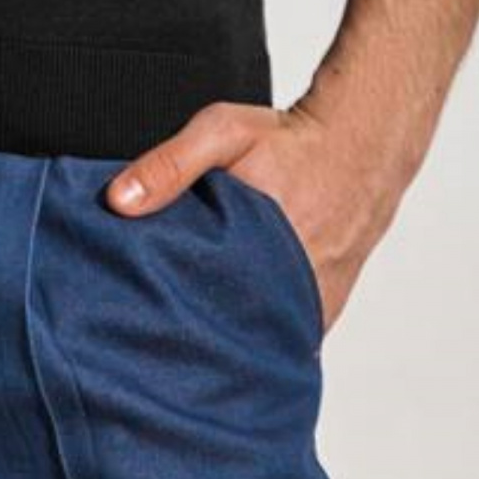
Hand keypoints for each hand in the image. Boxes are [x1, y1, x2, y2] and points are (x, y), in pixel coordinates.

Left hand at [103, 98, 396, 336]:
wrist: (360, 146)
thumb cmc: (290, 141)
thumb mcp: (222, 133)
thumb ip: (170, 164)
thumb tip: (118, 202)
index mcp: (259, 253)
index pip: (202, 310)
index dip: (167, 321)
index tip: (137, 325)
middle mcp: (291, 290)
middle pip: (228, 334)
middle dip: (192, 339)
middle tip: (154, 343)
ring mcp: (311, 307)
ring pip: (259, 343)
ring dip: (229, 342)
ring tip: (188, 345)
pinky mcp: (324, 311)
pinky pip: (286, 339)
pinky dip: (261, 337)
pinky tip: (233, 333)